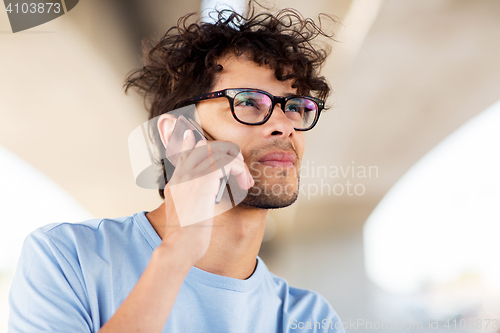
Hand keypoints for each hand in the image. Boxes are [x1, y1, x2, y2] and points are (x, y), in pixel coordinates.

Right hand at [160, 129, 253, 264]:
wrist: (180, 247)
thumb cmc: (186, 238)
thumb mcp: (188, 213)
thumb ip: (196, 197)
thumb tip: (210, 192)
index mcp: (176, 181)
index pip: (183, 153)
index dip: (190, 144)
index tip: (195, 137)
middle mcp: (182, 174)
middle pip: (205, 147)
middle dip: (227, 156)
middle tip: (240, 173)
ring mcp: (191, 175)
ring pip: (219, 153)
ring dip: (237, 164)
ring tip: (245, 180)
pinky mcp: (203, 179)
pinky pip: (228, 163)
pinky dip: (240, 171)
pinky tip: (244, 184)